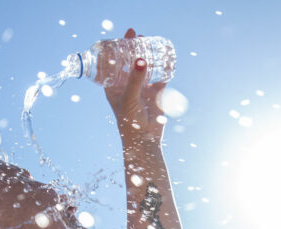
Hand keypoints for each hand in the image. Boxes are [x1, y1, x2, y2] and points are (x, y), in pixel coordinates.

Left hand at [104, 28, 166, 144]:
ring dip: (148, 54)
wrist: (145, 140)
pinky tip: (166, 56)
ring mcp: (142, 88)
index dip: (117, 48)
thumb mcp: (129, 98)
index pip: (114, 63)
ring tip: (150, 41)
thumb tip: (141, 59)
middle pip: (129, 61)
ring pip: (145, 67)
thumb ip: (135, 79)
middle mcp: (127, 85)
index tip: (123, 35)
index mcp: (114, 87)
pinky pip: (161, 76)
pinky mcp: (156, 93)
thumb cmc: (129, 122)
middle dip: (134, 48)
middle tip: (138, 35)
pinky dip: (163, 66)